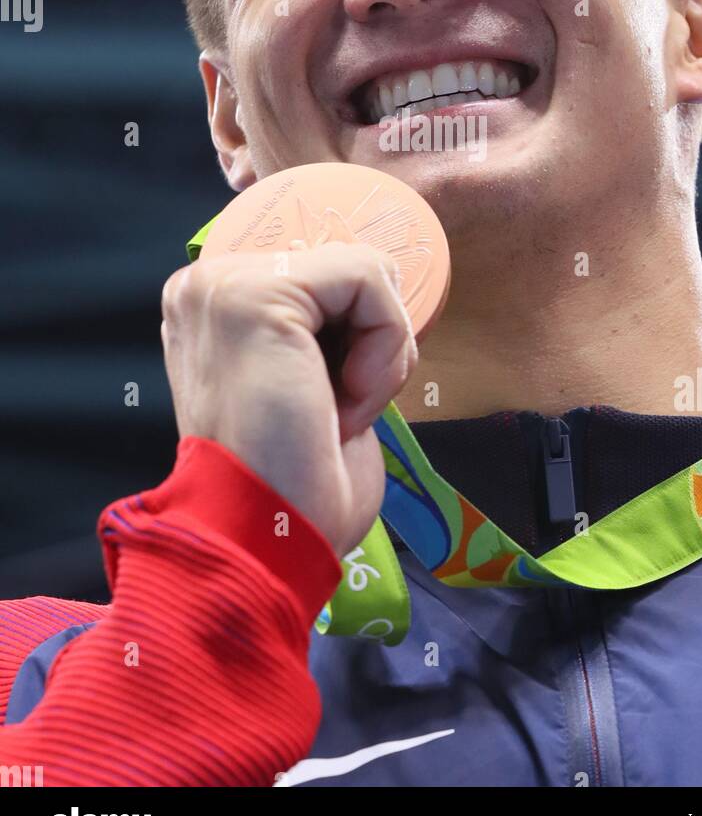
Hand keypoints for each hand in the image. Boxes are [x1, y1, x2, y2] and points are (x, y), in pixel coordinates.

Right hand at [160, 242, 416, 559]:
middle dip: (372, 345)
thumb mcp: (313, 381)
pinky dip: (381, 352)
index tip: (330, 404)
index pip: (329, 277)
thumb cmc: (294, 488)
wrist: (264, 545)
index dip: (360, 336)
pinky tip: (341, 404)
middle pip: (350, 270)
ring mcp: (223, 283)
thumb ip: (328, 327)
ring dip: (379, 355)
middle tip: (333, 413)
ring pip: (365, 272)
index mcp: (216, 308)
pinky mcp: (257, 292)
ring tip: (333, 412)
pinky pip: (369, 279)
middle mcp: (207, 285)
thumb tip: (381, 292)